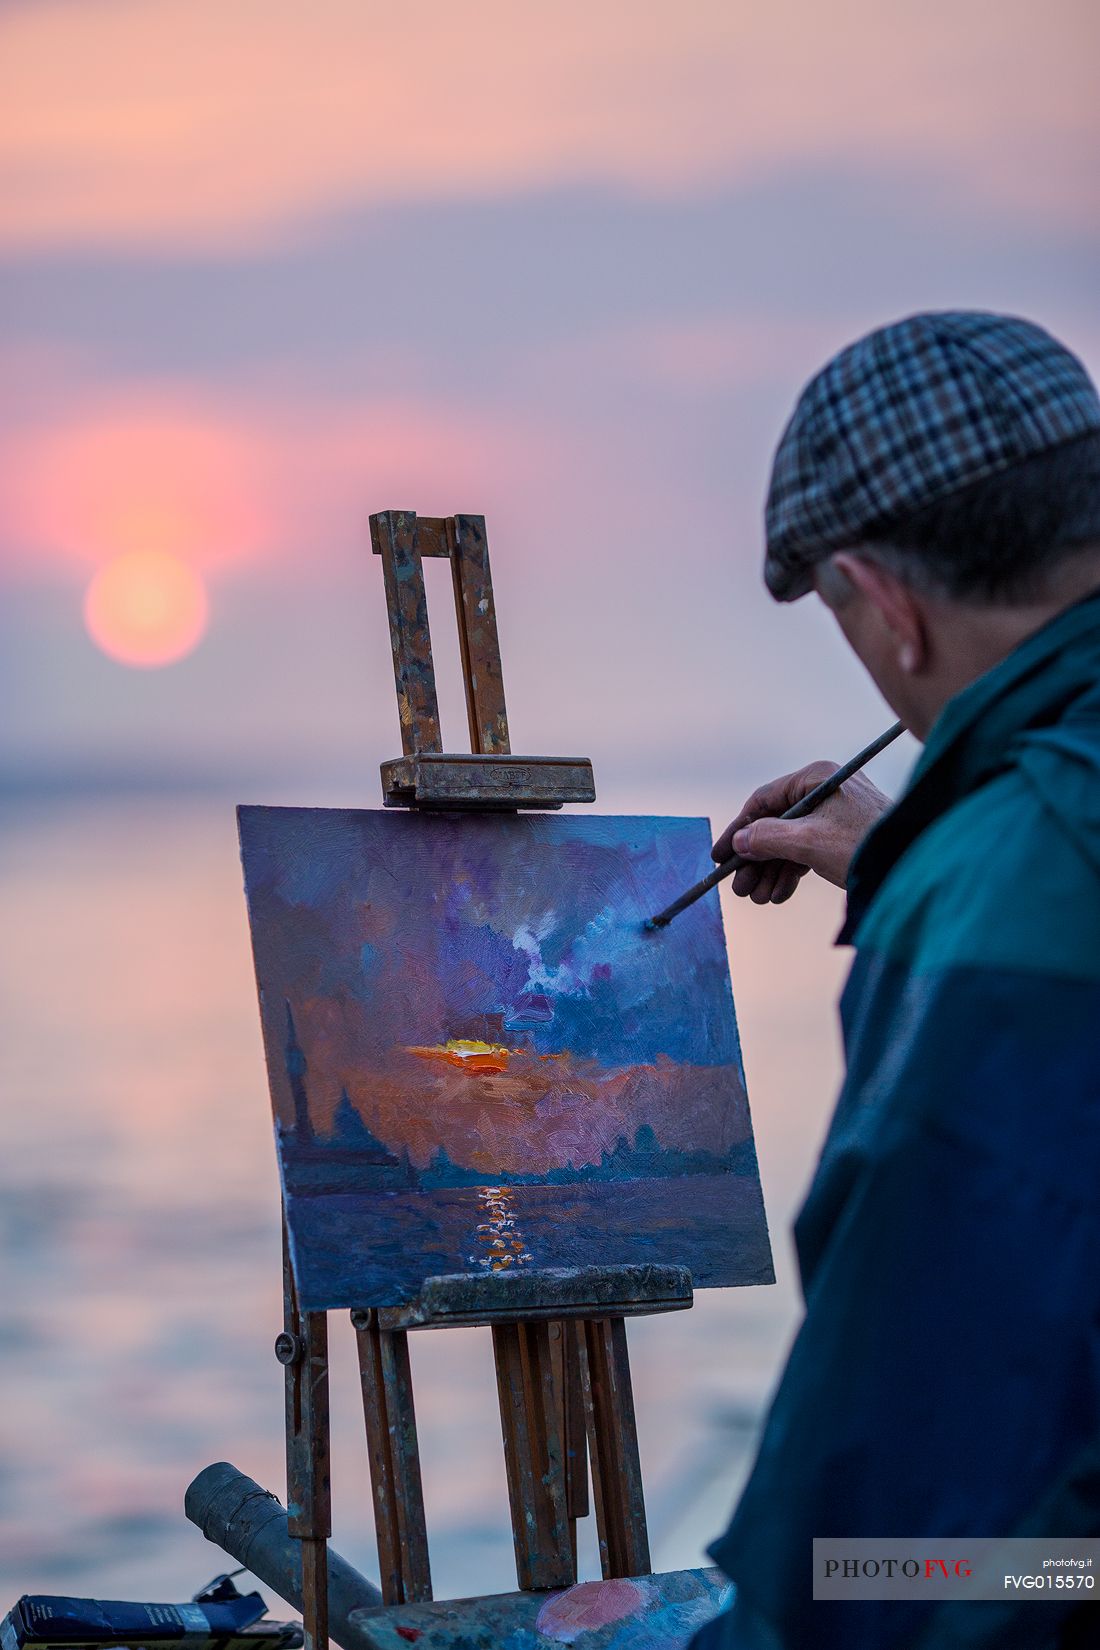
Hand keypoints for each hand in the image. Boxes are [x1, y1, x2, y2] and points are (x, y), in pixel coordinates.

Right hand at [711, 761, 891, 902]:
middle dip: (756, 859)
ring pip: (791, 841)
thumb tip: (739, 841)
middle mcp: (825, 792)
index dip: (739, 830)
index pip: (764, 801)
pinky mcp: (844, 836)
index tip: (721, 856)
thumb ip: (768, 838)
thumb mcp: (810, 842)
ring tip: (760, 898)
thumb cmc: (866, 845)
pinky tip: (780, 894)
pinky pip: (808, 851)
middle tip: (741, 889)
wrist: (915, 865)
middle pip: (776, 824)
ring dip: (772, 871)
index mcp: (817, 778)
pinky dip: (793, 873)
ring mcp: (835, 814)